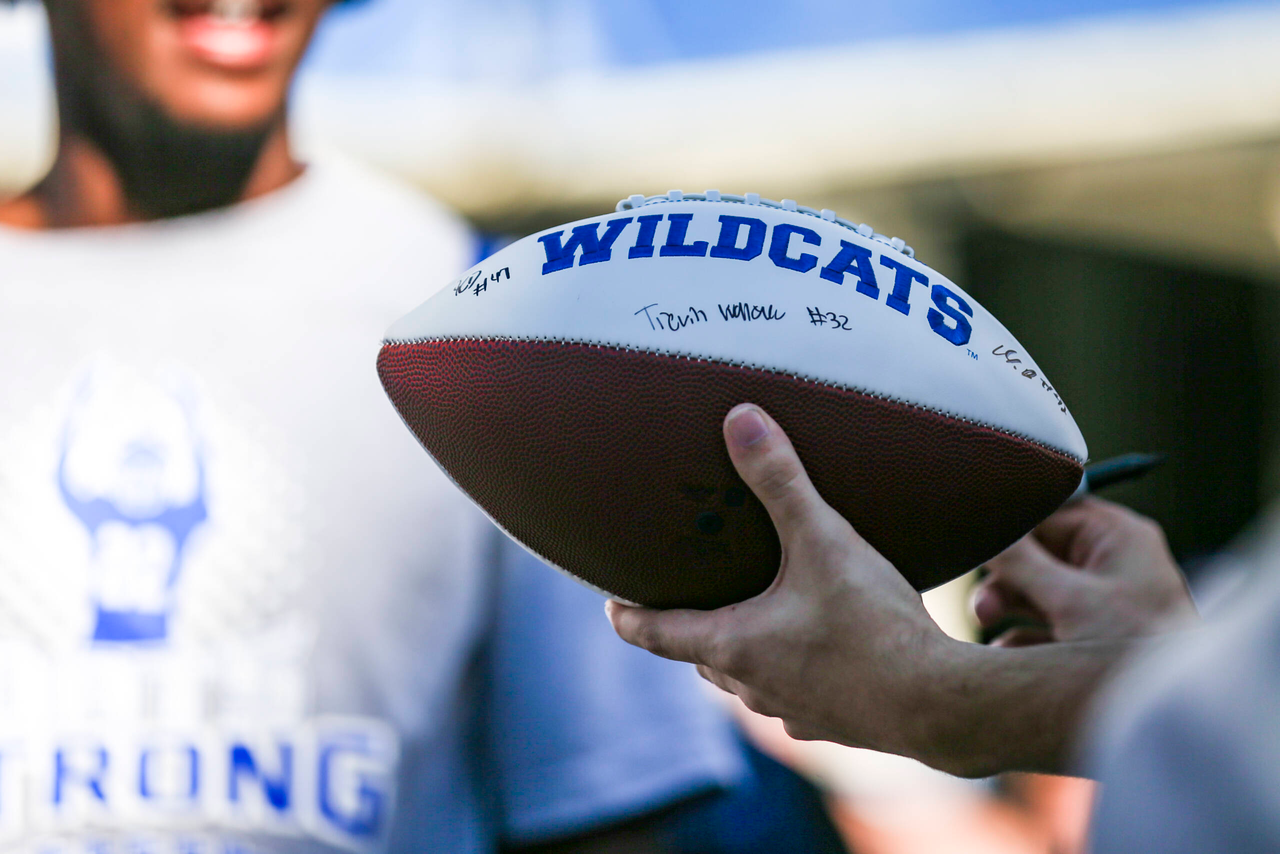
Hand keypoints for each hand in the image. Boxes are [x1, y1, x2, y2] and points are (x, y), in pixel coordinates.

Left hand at [608, 403, 1136, 777]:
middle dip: (690, 630)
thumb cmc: (873, 625)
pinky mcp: (835, 725)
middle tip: (687, 601)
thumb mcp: (823, 540)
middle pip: (703, 657)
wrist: (940, 704)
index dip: (630, 618)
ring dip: (743, 654)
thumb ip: (781, 479)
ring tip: (752, 621)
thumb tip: (739, 418)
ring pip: (748, 682)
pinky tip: (818, 656)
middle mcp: (753, 686)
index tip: (612, 608)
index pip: (658, 633)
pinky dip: (793, 674)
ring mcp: (794, 711)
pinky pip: (795, 698)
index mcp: (734, 644)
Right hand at [973, 498, 1197, 646]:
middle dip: (1004, 577)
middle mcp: (1110, 562)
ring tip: (985, 623)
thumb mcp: (1071, 601)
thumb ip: (1019, 563)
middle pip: (1036, 552)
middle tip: (983, 602)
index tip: (971, 538)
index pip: (1049, 511)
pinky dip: (1021, 637)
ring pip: (1036, 590)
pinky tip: (1004, 655)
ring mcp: (1102, 600)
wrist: (1180, 720)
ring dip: (1005, 607)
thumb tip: (979, 527)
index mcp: (1116, 537)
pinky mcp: (1091, 635)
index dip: (1008, 525)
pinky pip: (1045, 624)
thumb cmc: (1139, 650)